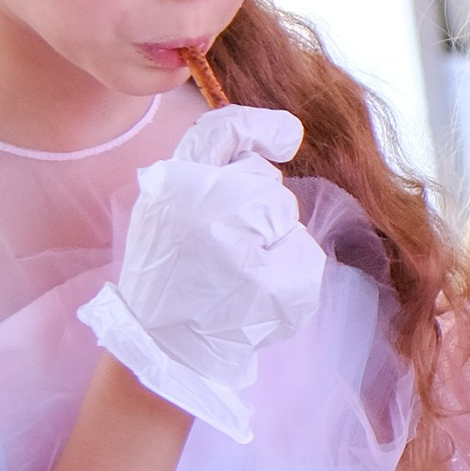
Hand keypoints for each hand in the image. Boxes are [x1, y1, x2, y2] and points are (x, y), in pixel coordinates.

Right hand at [78, 110, 323, 440]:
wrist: (164, 343)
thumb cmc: (168, 272)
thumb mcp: (166, 204)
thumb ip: (209, 166)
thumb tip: (281, 137)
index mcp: (173, 184)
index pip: (225, 130)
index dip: (260, 127)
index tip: (287, 136)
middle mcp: (206, 208)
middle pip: (267, 185)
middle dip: (258, 211)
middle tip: (224, 250)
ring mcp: (242, 249)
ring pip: (288, 219)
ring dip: (272, 242)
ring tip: (234, 274)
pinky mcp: (273, 286)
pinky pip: (305, 255)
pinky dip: (290, 273)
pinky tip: (256, 292)